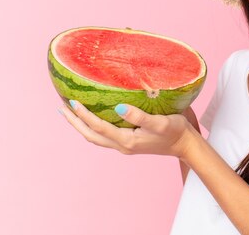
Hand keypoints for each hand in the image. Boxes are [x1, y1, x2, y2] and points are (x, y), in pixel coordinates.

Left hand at [59, 101, 195, 157]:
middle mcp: (122, 145)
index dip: (84, 115)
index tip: (72, 101)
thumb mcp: (160, 122)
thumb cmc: (176, 131)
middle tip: (62, 108)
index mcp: (127, 140)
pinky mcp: (129, 142)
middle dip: (75, 122)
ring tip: (71, 113)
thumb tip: (117, 107)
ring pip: (96, 137)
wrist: (186, 146)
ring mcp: (125, 145)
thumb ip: (139, 115)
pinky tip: (94, 117)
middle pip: (91, 135)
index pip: (98, 127)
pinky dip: (93, 127)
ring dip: (81, 125)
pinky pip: (104, 136)